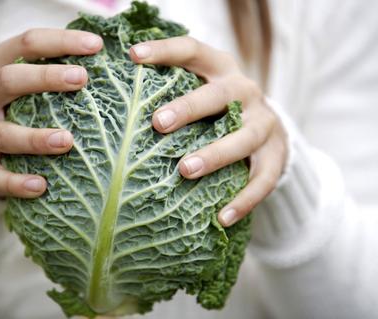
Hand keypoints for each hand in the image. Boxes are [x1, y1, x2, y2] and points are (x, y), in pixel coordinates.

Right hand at [0, 29, 102, 197]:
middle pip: (8, 80)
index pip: (26, 44)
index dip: (61, 41)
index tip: (97, 45)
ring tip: (66, 141)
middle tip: (82, 79)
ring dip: (35, 138)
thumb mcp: (31, 88)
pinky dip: (15, 182)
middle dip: (45, 78)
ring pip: (2, 133)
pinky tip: (40, 186)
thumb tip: (116, 68)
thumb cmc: (20, 110)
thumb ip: (59, 77)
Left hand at [130, 37, 287, 226]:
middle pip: (220, 94)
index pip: (193, 51)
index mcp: (221, 69)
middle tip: (158, 122)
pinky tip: (221, 218)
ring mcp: (264, 123)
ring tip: (185, 169)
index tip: (133, 55)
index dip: (165, 50)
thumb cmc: (216, 111)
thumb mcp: (200, 91)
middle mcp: (246, 91)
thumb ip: (169, 91)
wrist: (269, 130)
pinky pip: (263, 180)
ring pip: (244, 138)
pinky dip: (244, 199)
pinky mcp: (276, 156)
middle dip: (189, 107)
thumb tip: (112, 103)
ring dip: (215, 154)